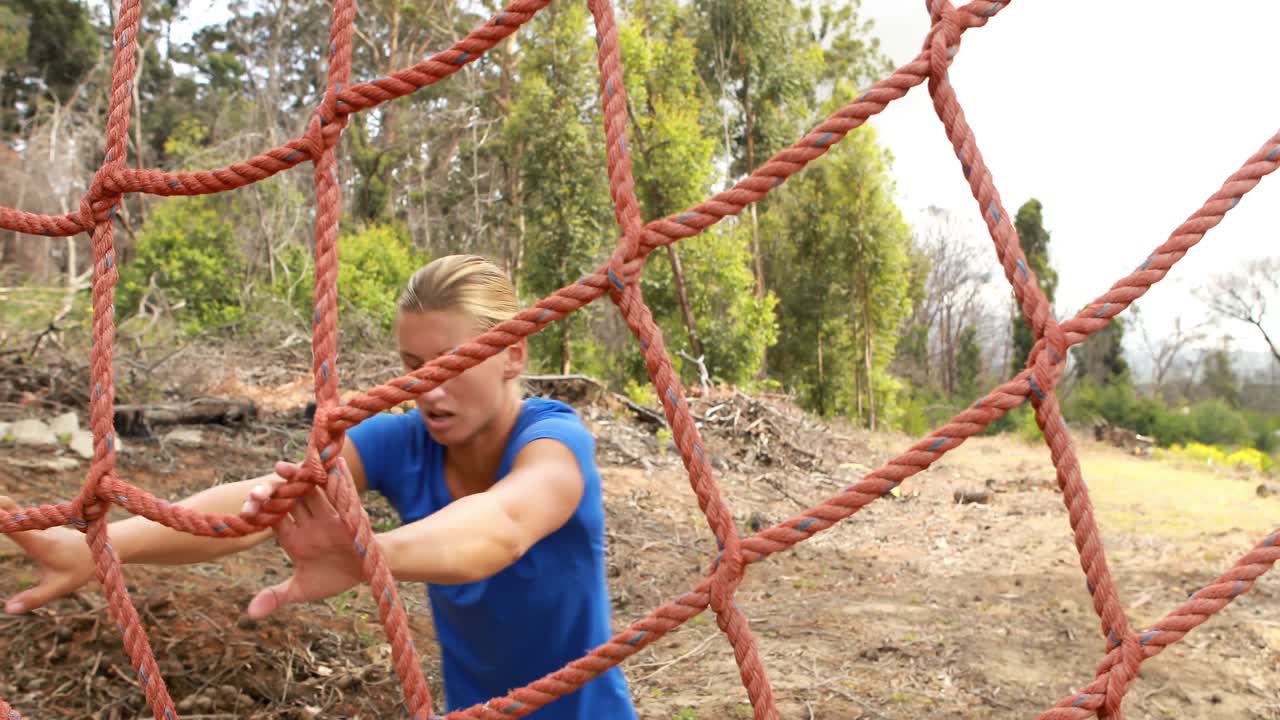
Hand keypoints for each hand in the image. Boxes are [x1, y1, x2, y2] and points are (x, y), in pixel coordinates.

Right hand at [1, 496, 96, 614]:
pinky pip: (18, 514)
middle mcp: (37, 528)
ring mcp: (39, 523)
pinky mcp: (40, 523)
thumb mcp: (59, 587)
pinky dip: (4, 513)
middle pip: (9, 509)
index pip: (13, 524)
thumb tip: (7, 610)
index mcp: (38, 541)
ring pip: (13, 509)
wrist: (103, 547)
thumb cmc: (81, 567)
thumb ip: (34, 598)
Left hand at [243, 461, 365, 619]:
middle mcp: (309, 521)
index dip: (259, 514)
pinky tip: (333, 461)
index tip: (245, 509)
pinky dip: (338, 476)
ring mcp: (329, 513)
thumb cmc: (336, 577)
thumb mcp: (303, 589)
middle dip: (273, 492)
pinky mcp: (350, 510)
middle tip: (256, 488)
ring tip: (281, 467)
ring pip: (310, 490)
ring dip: (297, 477)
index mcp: (294, 537)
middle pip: (288, 501)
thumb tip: (250, 615)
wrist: (369, 571)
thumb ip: (277, 595)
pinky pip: (343, 489)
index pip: (273, 520)